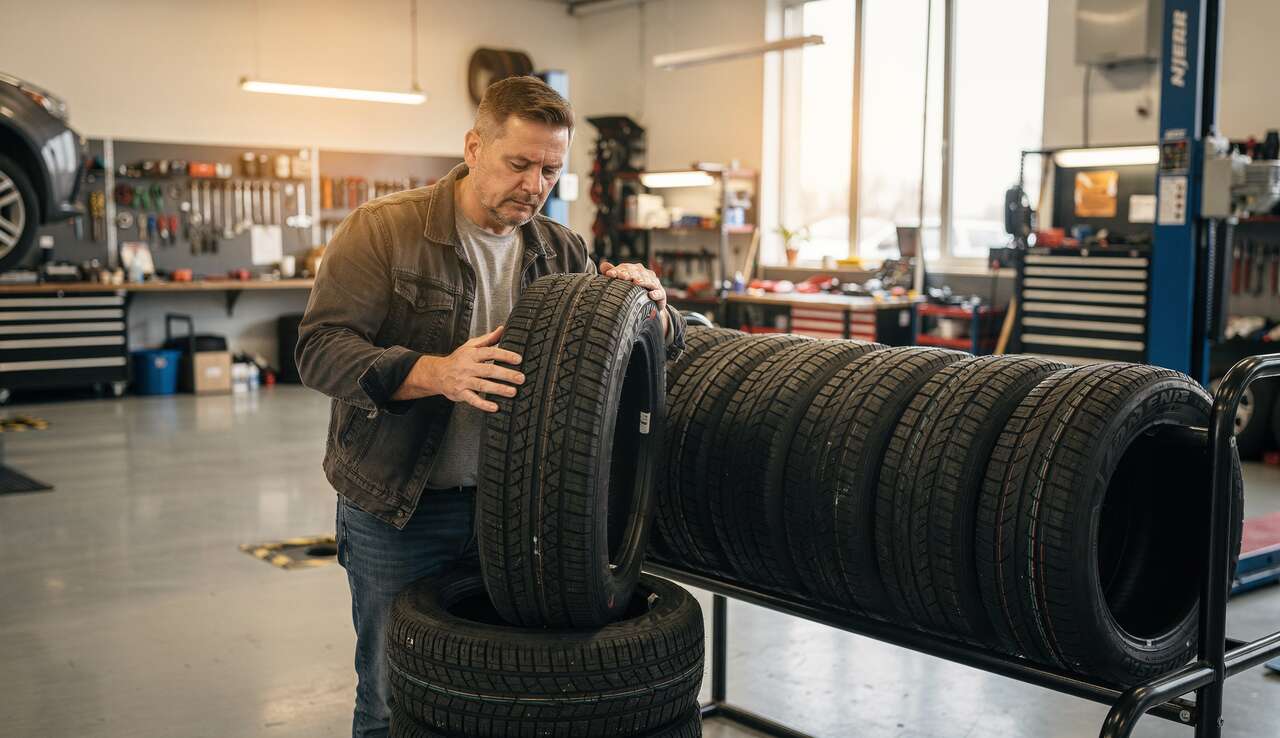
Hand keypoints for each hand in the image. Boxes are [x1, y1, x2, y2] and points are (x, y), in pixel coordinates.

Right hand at [395, 325, 523, 411]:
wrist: (437, 374)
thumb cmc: (457, 360)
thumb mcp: (470, 346)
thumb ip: (487, 339)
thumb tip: (502, 329)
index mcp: (471, 354)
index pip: (490, 352)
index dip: (505, 355)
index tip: (518, 359)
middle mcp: (468, 367)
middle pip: (489, 370)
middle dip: (506, 374)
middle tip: (520, 378)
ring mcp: (463, 381)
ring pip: (482, 385)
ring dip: (498, 389)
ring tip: (512, 392)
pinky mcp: (460, 393)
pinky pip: (473, 400)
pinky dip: (483, 404)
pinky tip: (495, 407)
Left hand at [599, 260, 669, 335]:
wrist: (650, 304)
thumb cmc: (635, 290)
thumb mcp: (624, 282)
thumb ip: (615, 273)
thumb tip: (603, 266)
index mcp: (635, 270)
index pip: (626, 268)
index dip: (617, 270)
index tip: (609, 274)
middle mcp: (645, 274)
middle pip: (637, 272)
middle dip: (630, 274)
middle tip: (622, 276)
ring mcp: (654, 283)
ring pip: (649, 281)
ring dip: (643, 281)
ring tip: (636, 282)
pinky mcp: (661, 294)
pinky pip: (659, 293)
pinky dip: (656, 293)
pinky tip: (651, 295)